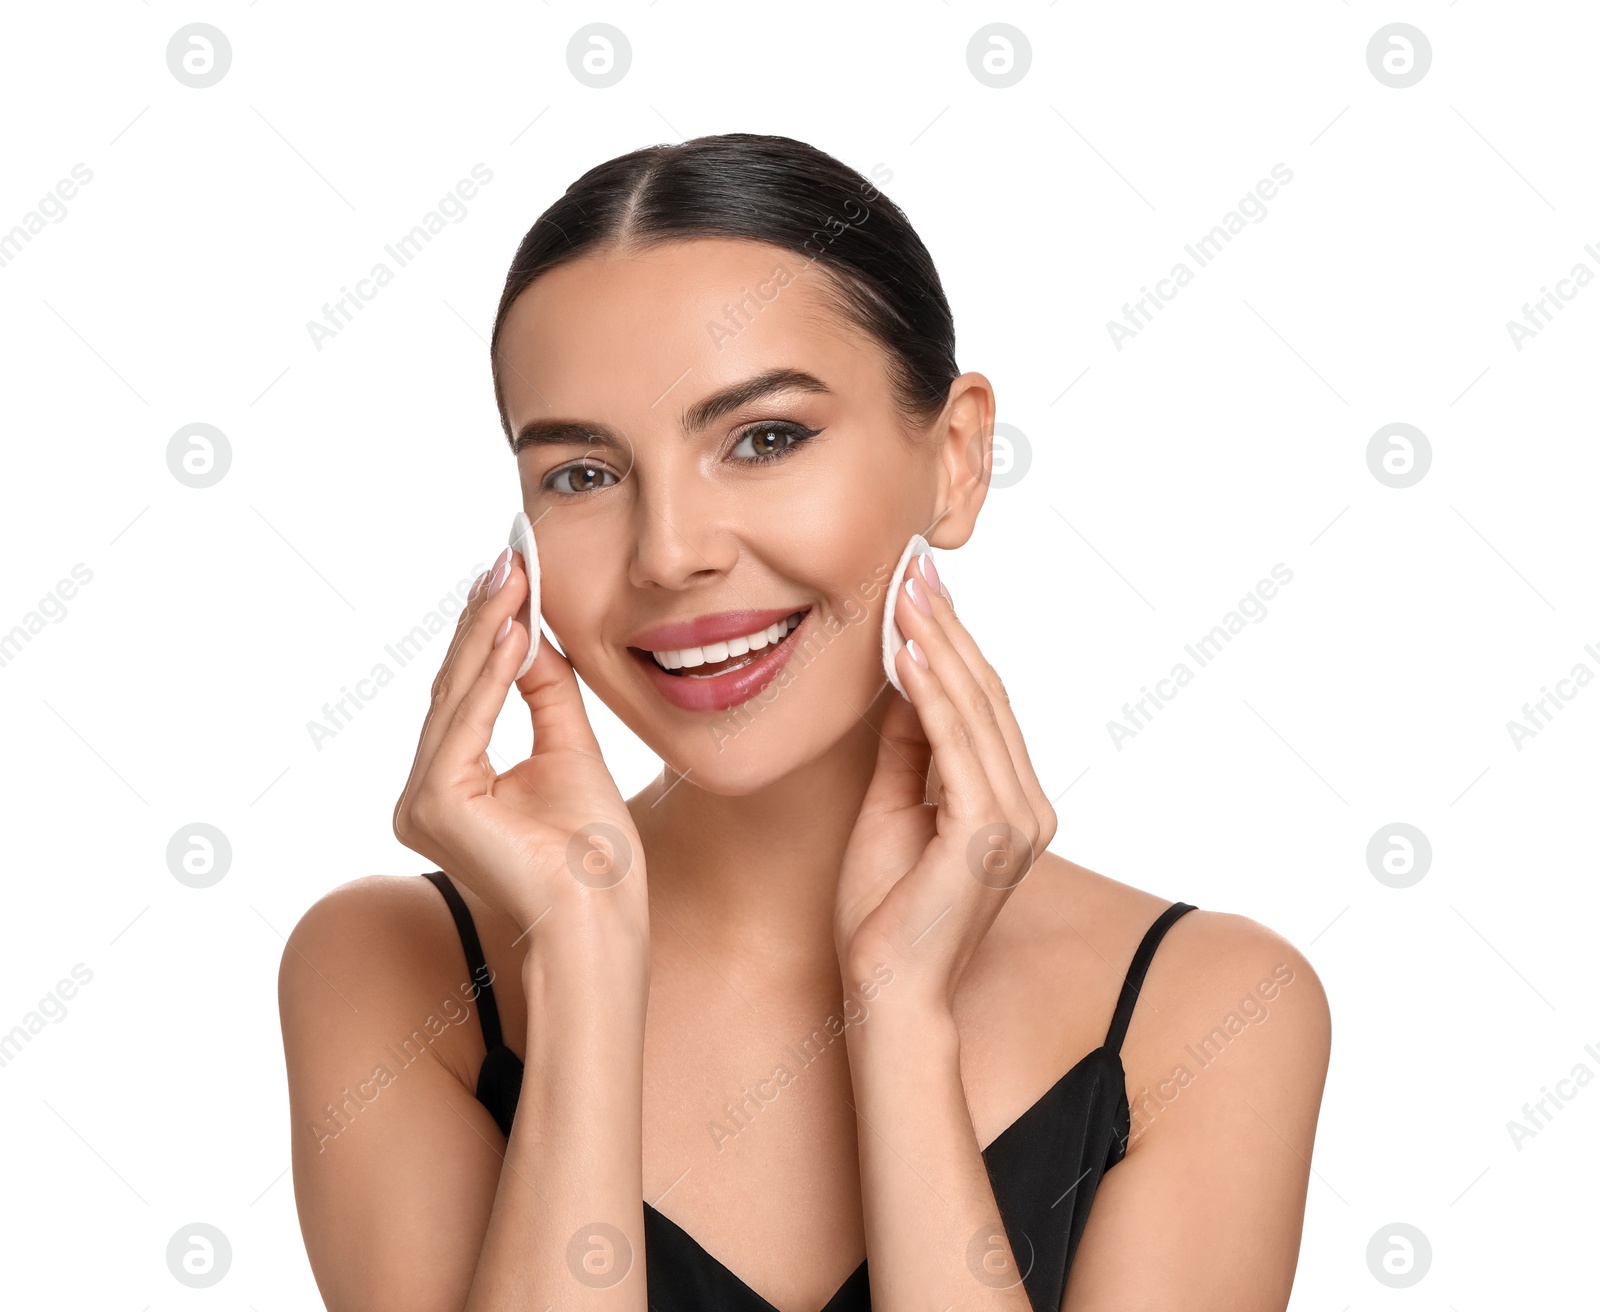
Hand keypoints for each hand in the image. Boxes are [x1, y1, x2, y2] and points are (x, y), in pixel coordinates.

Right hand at [392, 545, 647, 957]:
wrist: (603, 913)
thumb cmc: (593, 852)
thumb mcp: (570, 748)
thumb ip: (544, 690)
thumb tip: (528, 628)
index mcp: (451, 786)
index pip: (467, 694)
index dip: (487, 631)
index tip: (510, 573)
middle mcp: (423, 795)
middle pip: (455, 688)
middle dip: (483, 619)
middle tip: (508, 557)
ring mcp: (421, 804)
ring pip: (457, 697)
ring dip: (487, 632)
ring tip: (513, 578)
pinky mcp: (433, 807)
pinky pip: (467, 723)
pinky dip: (490, 674)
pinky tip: (512, 630)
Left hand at [834, 557, 1055, 1009]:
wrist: (886, 993)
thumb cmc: (884, 913)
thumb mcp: (894, 807)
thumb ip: (909, 747)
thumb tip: (906, 676)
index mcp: (1014, 804)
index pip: (985, 707)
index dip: (954, 644)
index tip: (920, 590)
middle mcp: (1029, 808)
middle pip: (988, 697)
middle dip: (948, 629)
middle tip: (914, 568)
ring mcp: (1016, 822)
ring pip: (976, 712)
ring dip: (938, 646)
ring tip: (905, 591)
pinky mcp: (987, 835)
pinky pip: (956, 746)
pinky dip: (931, 694)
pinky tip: (907, 652)